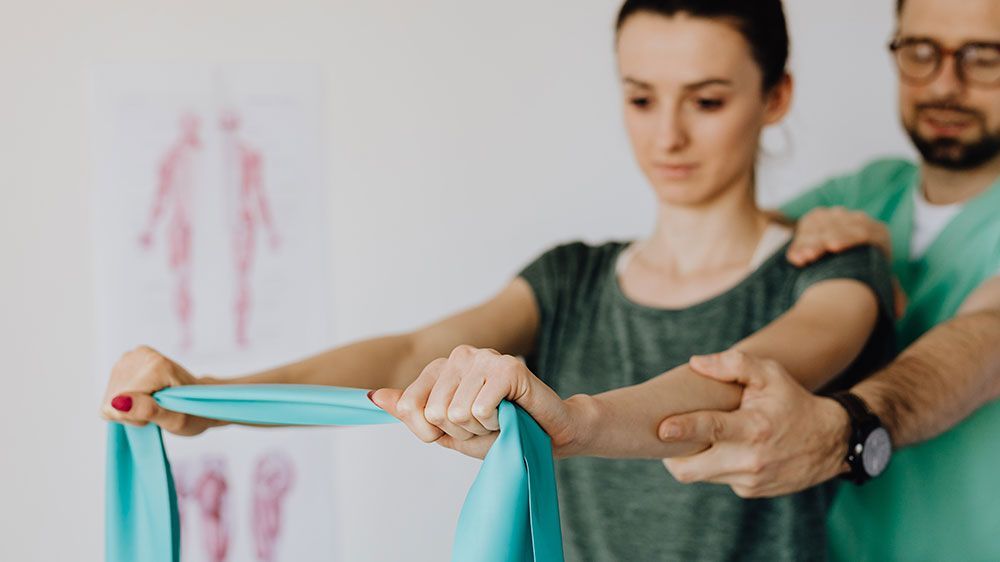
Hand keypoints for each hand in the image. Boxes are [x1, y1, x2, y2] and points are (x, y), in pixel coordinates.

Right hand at [99, 345, 221, 435]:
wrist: (198, 398)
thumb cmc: (192, 412)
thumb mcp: (175, 420)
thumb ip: (146, 410)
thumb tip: (116, 403)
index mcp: (156, 365)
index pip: (121, 403)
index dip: (137, 417)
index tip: (160, 413)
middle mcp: (139, 355)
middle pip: (113, 400)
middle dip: (133, 412)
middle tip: (157, 409)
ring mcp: (129, 357)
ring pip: (110, 398)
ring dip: (129, 408)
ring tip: (152, 403)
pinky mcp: (122, 362)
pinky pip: (110, 395)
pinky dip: (125, 402)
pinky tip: (143, 398)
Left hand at [369, 345, 579, 459]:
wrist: (548, 434)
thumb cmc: (498, 432)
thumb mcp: (447, 431)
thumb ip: (411, 413)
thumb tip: (373, 397)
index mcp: (439, 368)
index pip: (408, 407)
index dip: (431, 431)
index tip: (456, 429)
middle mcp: (459, 356)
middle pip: (435, 413)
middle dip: (460, 432)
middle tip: (484, 424)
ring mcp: (484, 357)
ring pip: (457, 414)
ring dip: (480, 428)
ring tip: (498, 419)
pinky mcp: (508, 367)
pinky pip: (480, 408)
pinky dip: (496, 423)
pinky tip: (510, 413)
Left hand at [657, 350, 849, 497]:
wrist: (830, 441)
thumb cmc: (792, 400)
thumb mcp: (770, 374)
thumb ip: (733, 364)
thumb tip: (695, 363)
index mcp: (754, 428)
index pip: (711, 430)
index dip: (684, 429)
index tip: (662, 428)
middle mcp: (750, 460)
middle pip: (692, 469)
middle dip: (670, 456)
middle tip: (662, 437)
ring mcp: (749, 480)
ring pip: (701, 475)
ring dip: (691, 459)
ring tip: (690, 438)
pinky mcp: (750, 491)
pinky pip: (717, 479)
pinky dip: (712, 465)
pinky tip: (721, 449)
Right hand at [786, 207, 905, 316]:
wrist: (847, 257)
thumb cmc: (865, 274)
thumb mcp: (879, 282)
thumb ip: (891, 294)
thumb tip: (899, 311)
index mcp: (877, 233)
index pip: (862, 231)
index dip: (847, 237)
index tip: (833, 247)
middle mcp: (858, 220)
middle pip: (837, 227)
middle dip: (821, 241)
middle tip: (809, 256)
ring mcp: (837, 216)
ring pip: (819, 226)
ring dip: (806, 243)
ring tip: (799, 260)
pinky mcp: (818, 217)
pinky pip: (807, 224)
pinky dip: (799, 241)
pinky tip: (794, 257)